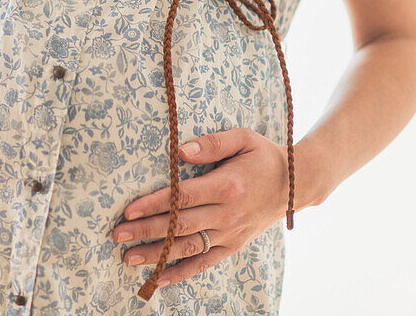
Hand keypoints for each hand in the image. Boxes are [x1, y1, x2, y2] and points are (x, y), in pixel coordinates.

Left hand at [111, 127, 290, 288]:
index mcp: (227, 186)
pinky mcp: (234, 245)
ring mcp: (230, 234)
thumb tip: (180, 150)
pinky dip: (181, 272)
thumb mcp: (243, 138)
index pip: (182, 198)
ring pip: (188, 247)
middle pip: (180, 225)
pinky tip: (158, 277)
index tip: (128, 210)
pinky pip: (205, 262)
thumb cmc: (264, 156)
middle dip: (145, 231)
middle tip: (116, 234)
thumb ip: (212, 143)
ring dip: (157, 254)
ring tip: (128, 257)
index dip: (154, 204)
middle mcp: (228, 214)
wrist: (298, 184)